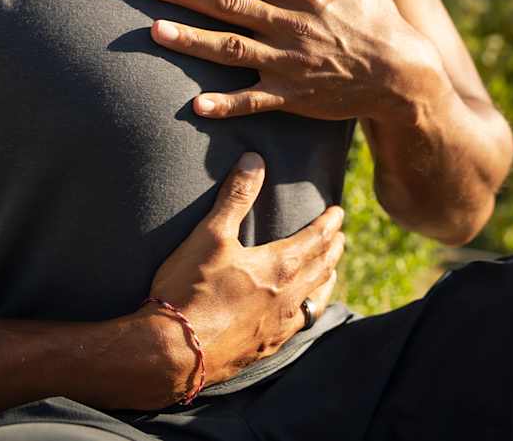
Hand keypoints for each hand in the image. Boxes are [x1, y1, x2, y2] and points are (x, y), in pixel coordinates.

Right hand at [134, 152, 344, 405]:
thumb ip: (235, 197)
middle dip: (333, 249)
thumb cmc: (188, 291)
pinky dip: (307, 310)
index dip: (329, 223)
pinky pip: (298, 326)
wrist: (172, 352)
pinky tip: (299, 313)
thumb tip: (255, 161)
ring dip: (326, 280)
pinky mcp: (264, 349)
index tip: (338, 212)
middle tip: (340, 237)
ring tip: (330, 271)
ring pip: (315, 299)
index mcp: (279, 267)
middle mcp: (287, 298)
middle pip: (322, 268)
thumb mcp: (210, 236)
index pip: (316, 239)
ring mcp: (278, 327)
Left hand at [137, 0, 440, 123]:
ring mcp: (290, 62)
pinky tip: (196, 104)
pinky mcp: (294, 97)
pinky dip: (227, 104)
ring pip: (232, 49)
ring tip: (154, 31)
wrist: (403, 73)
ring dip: (192, 41)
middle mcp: (290, 24)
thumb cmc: (376, 15)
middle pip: (227, 4)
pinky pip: (255, 101)